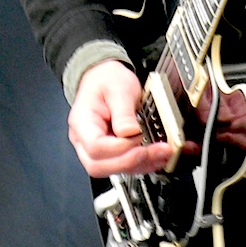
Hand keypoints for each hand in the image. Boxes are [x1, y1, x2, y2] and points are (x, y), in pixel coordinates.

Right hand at [68, 60, 174, 177]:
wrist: (105, 76)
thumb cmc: (107, 80)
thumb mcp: (118, 88)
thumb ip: (123, 111)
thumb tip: (131, 132)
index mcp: (82, 123)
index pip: (96, 147)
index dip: (120, 147)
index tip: (140, 136)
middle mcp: (84, 140)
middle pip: (100, 165)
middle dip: (130, 162)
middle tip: (156, 150)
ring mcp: (96, 149)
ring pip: (113, 170)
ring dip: (140, 165)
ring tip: (162, 153)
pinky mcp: (110, 152)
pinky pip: (124, 165)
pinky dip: (142, 163)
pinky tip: (158, 156)